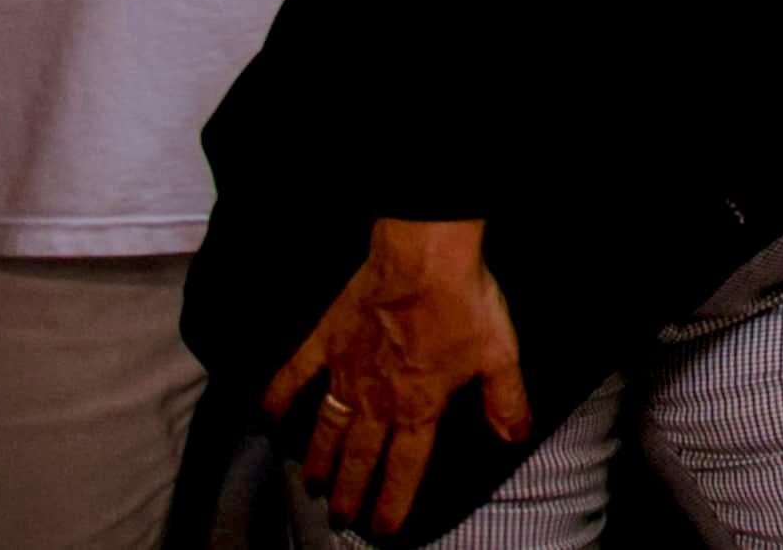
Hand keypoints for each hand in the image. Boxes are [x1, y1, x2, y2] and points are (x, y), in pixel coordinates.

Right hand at [267, 218, 531, 536]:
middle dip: (349, 491)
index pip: (405, 468)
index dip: (393, 501)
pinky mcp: (327, 340)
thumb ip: (506, 400)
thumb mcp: (500, 355)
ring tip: (311, 484)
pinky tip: (266, 418)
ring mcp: (346, 372)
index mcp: (419, 407)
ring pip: (327, 428)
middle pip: (359, 457)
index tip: (382, 529)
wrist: (425, 258)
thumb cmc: (465, 304)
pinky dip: (279, 398)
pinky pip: (295, 375)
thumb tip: (516, 437)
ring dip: (318, 459)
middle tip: (338, 517)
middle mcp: (377, 399)